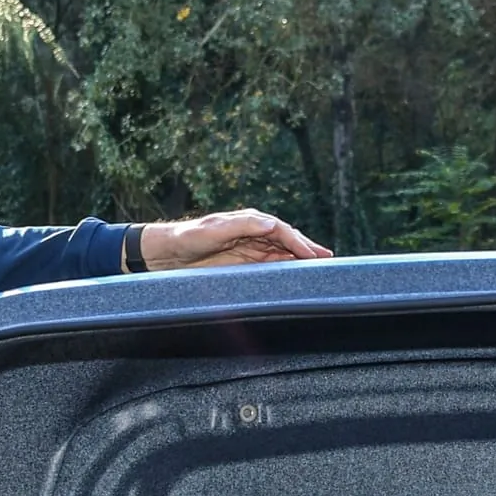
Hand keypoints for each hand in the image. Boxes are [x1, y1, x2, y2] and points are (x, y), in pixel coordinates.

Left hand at [140, 210, 331, 269]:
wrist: (168, 253)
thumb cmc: (189, 237)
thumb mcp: (215, 228)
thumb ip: (244, 225)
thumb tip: (274, 223)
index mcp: (250, 221)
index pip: (282, 231)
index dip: (299, 242)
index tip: (313, 254)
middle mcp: (253, 233)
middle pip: (287, 240)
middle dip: (307, 248)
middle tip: (328, 259)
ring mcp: (250, 248)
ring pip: (282, 253)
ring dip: (300, 258)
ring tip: (319, 266)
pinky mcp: (243, 262)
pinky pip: (270, 264)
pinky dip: (285, 268)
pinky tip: (296, 274)